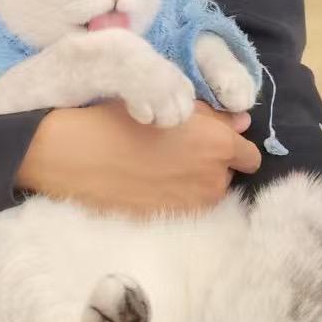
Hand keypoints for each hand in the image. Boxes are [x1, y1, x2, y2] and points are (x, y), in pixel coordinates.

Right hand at [16, 101, 260, 216]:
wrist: (72, 155)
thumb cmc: (117, 118)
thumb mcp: (166, 101)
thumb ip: (212, 115)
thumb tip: (242, 123)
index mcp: (217, 143)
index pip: (249, 155)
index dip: (231, 145)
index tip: (210, 140)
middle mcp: (212, 179)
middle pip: (228, 174)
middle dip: (212, 163)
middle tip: (178, 149)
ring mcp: (191, 204)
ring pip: (207, 192)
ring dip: (195, 180)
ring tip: (161, 166)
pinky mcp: (168, 220)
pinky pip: (185, 207)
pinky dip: (175, 195)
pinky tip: (149, 182)